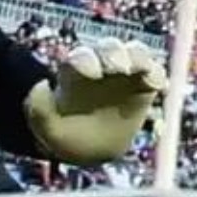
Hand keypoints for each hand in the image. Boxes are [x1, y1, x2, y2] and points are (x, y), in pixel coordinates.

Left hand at [25, 38, 165, 164]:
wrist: (90, 148)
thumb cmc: (65, 134)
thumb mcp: (46, 129)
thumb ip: (39, 110)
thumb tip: (42, 86)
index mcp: (75, 73)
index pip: (81, 57)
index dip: (86, 60)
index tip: (90, 73)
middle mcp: (101, 66)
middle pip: (109, 48)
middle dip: (112, 53)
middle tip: (116, 67)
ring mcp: (125, 73)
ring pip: (134, 53)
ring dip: (136, 57)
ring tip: (137, 70)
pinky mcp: (145, 85)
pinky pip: (155, 74)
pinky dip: (157, 75)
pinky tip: (156, 86)